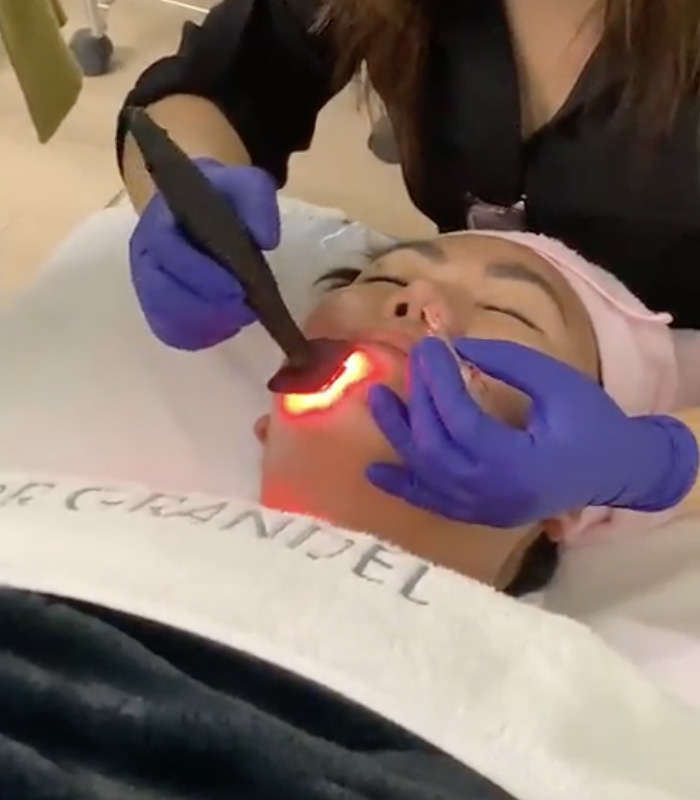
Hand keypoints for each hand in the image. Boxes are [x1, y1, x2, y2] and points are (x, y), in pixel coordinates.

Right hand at [129, 159, 279, 349]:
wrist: (203, 206)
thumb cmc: (220, 198)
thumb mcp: (242, 184)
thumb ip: (256, 199)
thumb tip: (266, 239)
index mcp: (159, 220)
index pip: (166, 250)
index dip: (199, 274)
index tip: (238, 289)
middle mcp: (146, 256)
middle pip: (163, 293)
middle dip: (208, 308)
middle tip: (245, 310)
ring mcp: (149, 286)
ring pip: (168, 318)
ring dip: (208, 324)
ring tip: (240, 316)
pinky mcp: (159, 309)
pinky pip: (174, 332)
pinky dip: (203, 334)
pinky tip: (227, 324)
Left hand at [366, 338, 697, 526]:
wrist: (617, 470)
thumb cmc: (593, 422)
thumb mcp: (557, 382)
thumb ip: (507, 362)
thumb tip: (457, 347)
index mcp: (518, 463)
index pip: (461, 420)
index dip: (439, 381)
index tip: (429, 347)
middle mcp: (493, 493)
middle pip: (436, 446)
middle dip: (418, 400)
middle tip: (412, 362)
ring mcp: (483, 509)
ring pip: (426, 473)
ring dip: (399, 436)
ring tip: (378, 399)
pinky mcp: (480, 513)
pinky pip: (432, 501)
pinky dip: (403, 485)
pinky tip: (373, 472)